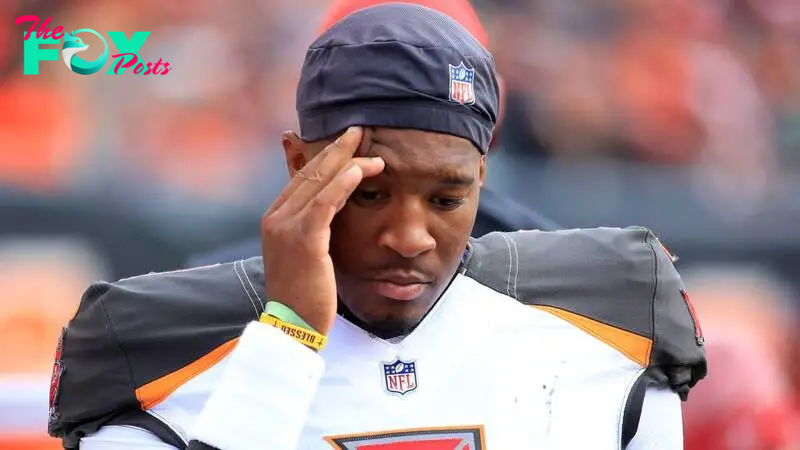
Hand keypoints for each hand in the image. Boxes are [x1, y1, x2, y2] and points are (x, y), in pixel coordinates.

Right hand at [260, 127, 383, 334]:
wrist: (293, 325)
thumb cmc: (305, 294)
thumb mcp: (307, 254)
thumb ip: (314, 228)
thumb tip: (333, 210)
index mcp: (274, 219)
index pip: (302, 178)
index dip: (326, 157)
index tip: (347, 142)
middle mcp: (275, 218)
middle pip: (309, 173)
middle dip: (337, 149)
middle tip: (359, 130)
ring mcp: (286, 228)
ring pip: (319, 184)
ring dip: (347, 162)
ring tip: (370, 147)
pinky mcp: (303, 240)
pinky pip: (325, 203)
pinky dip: (343, 184)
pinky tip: (361, 170)